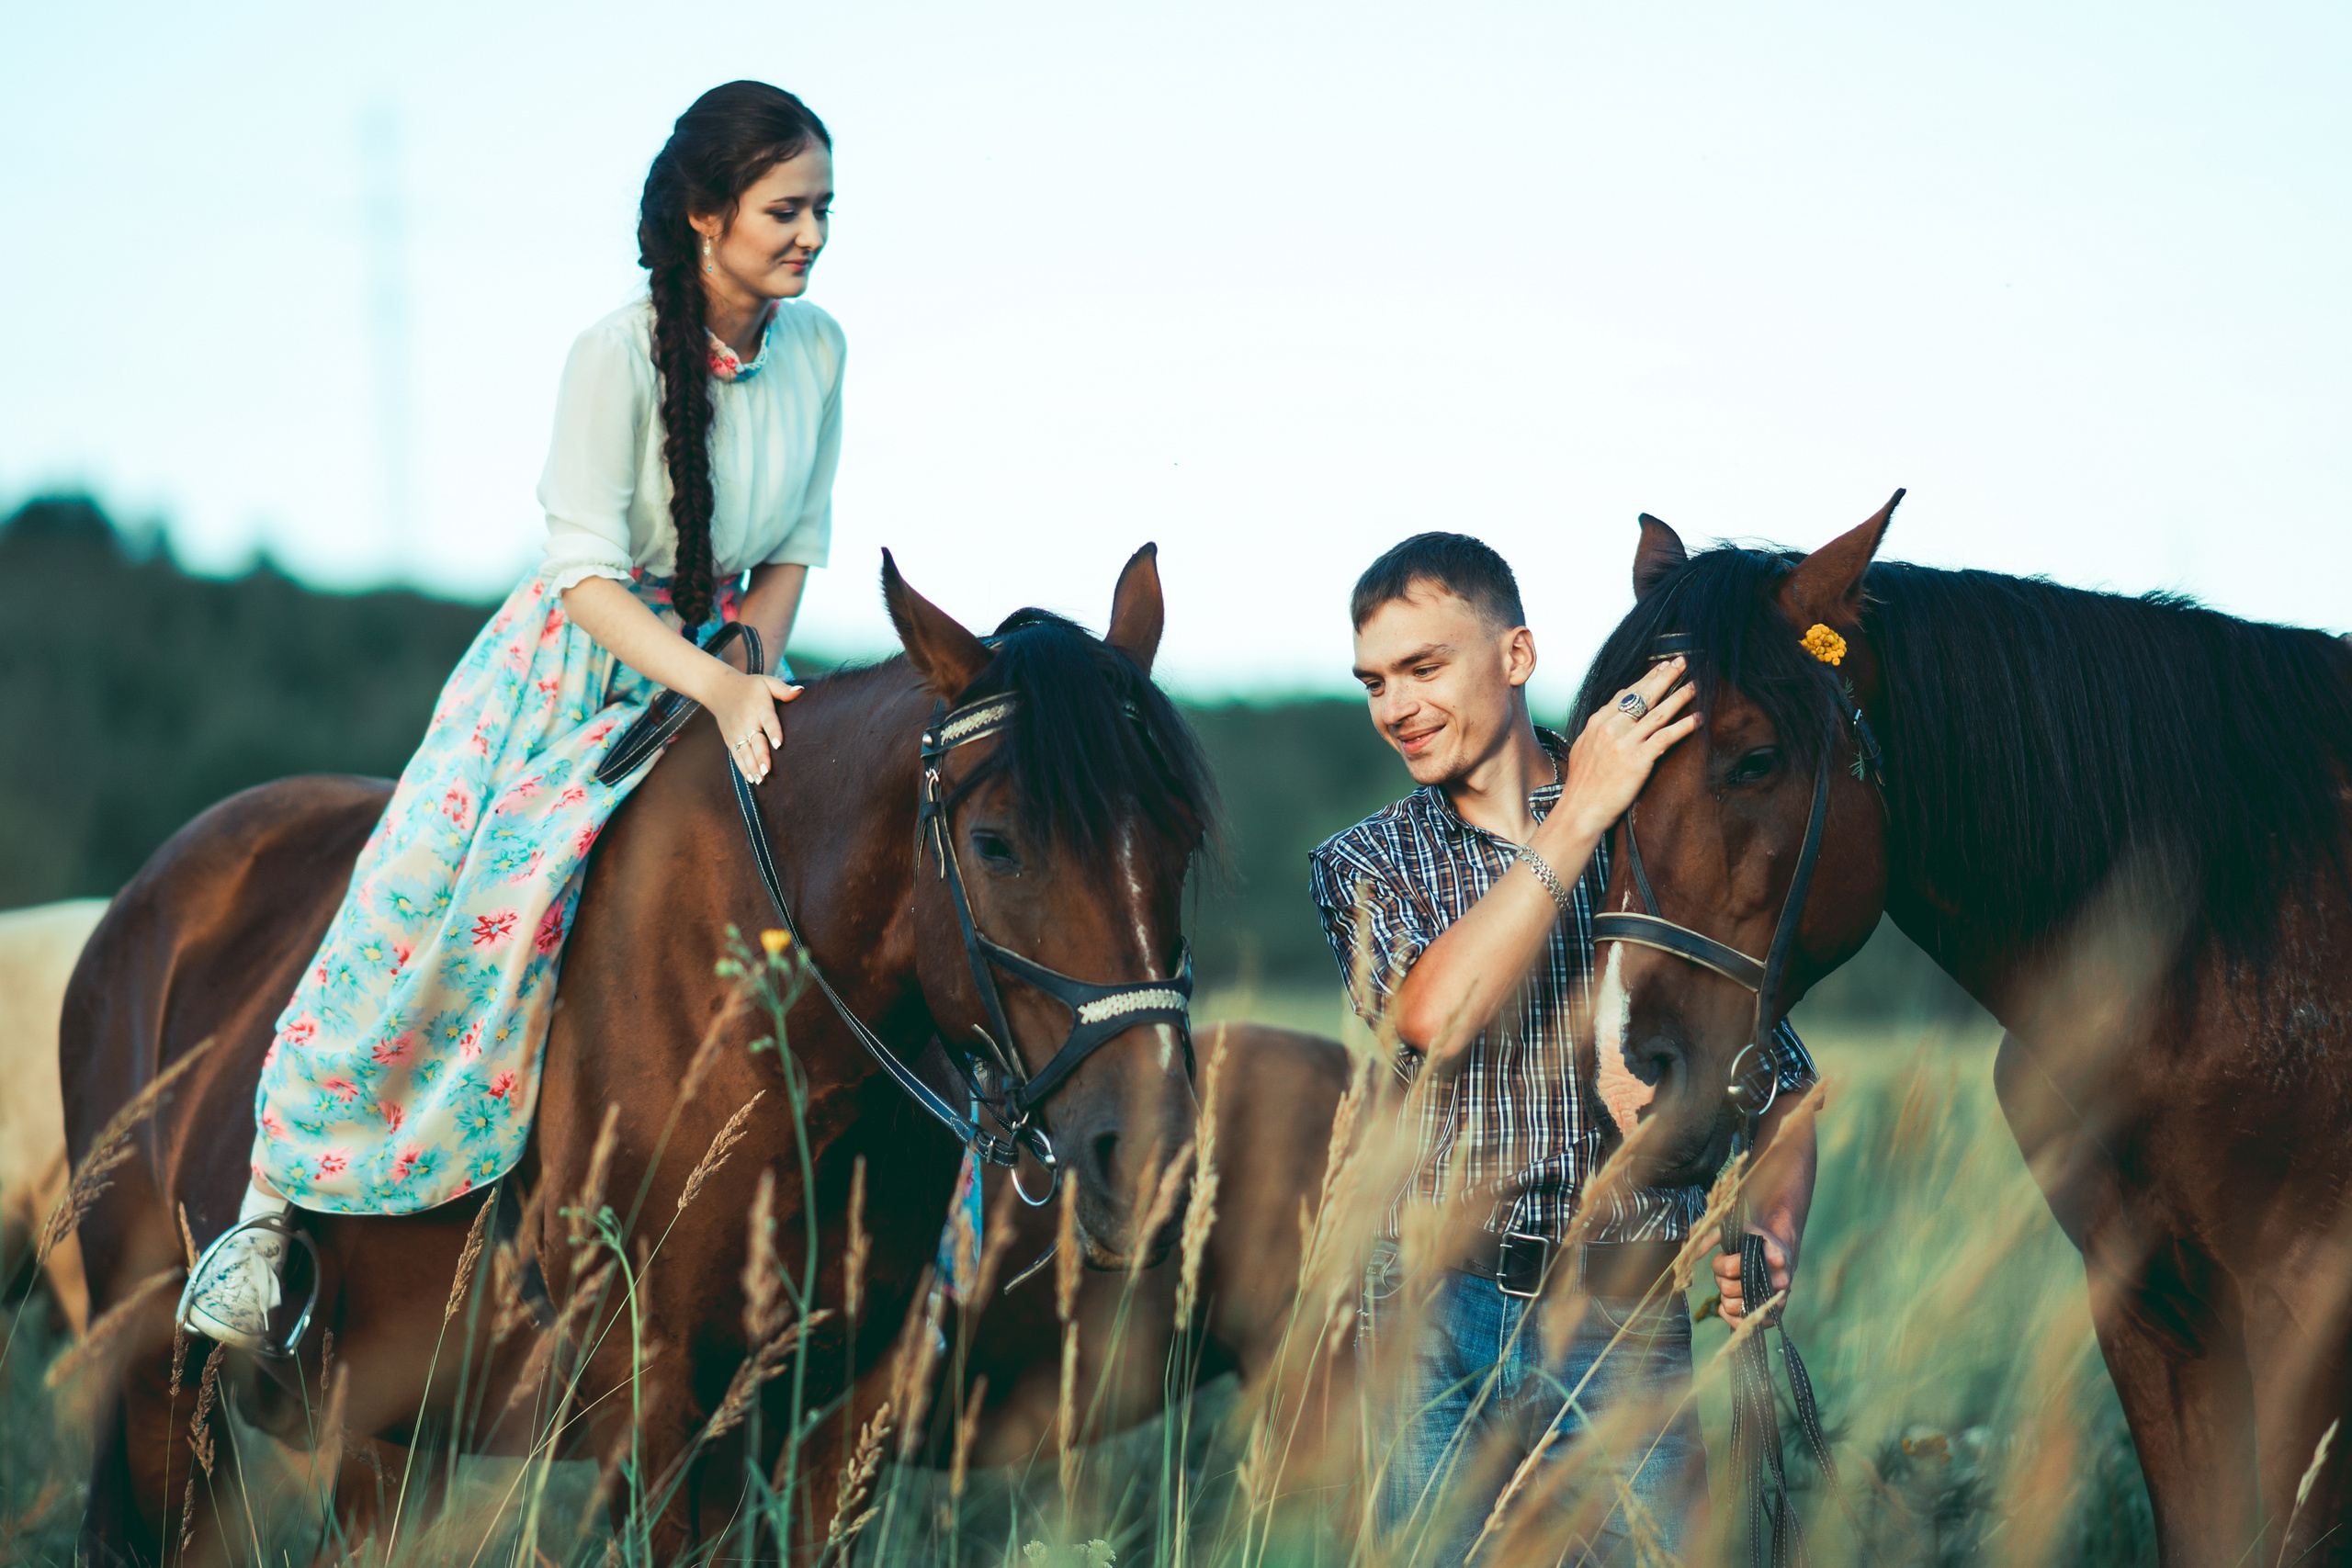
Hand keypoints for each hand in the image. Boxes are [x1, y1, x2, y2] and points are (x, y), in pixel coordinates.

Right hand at [705, 666, 800, 782]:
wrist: (718, 689)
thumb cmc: (750, 686)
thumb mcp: (766, 682)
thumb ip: (783, 689)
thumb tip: (801, 691)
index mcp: (759, 707)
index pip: (768, 720)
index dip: (773, 732)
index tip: (778, 744)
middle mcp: (747, 721)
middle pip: (755, 741)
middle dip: (761, 756)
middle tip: (768, 770)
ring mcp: (737, 732)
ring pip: (745, 752)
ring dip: (752, 766)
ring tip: (761, 779)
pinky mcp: (730, 739)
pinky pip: (737, 756)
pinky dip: (743, 768)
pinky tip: (751, 779)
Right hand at [1556, 656, 1698, 837]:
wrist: (1580, 810)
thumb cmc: (1583, 784)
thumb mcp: (1584, 747)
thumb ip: (1600, 726)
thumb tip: (1614, 705)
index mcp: (1597, 723)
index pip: (1626, 693)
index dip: (1646, 678)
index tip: (1661, 667)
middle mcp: (1610, 727)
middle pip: (1643, 696)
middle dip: (1665, 676)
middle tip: (1682, 662)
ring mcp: (1624, 743)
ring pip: (1658, 713)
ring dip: (1679, 696)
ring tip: (1694, 685)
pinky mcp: (1637, 760)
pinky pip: (1666, 737)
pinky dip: (1684, 726)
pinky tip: (1697, 718)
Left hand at [1713, 1228, 1795, 1323]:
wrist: (1781, 1256)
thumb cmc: (1755, 1241)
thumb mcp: (1738, 1228)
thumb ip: (1712, 1235)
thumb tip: (1692, 1252)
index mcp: (1774, 1257)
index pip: (1730, 1268)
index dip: (1722, 1262)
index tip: (1729, 1254)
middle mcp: (1780, 1282)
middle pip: (1727, 1288)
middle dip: (1722, 1278)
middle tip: (1730, 1271)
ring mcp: (1776, 1303)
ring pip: (1730, 1306)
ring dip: (1725, 1295)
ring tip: (1734, 1283)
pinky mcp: (1771, 1319)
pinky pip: (1737, 1323)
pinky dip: (1728, 1312)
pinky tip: (1733, 1298)